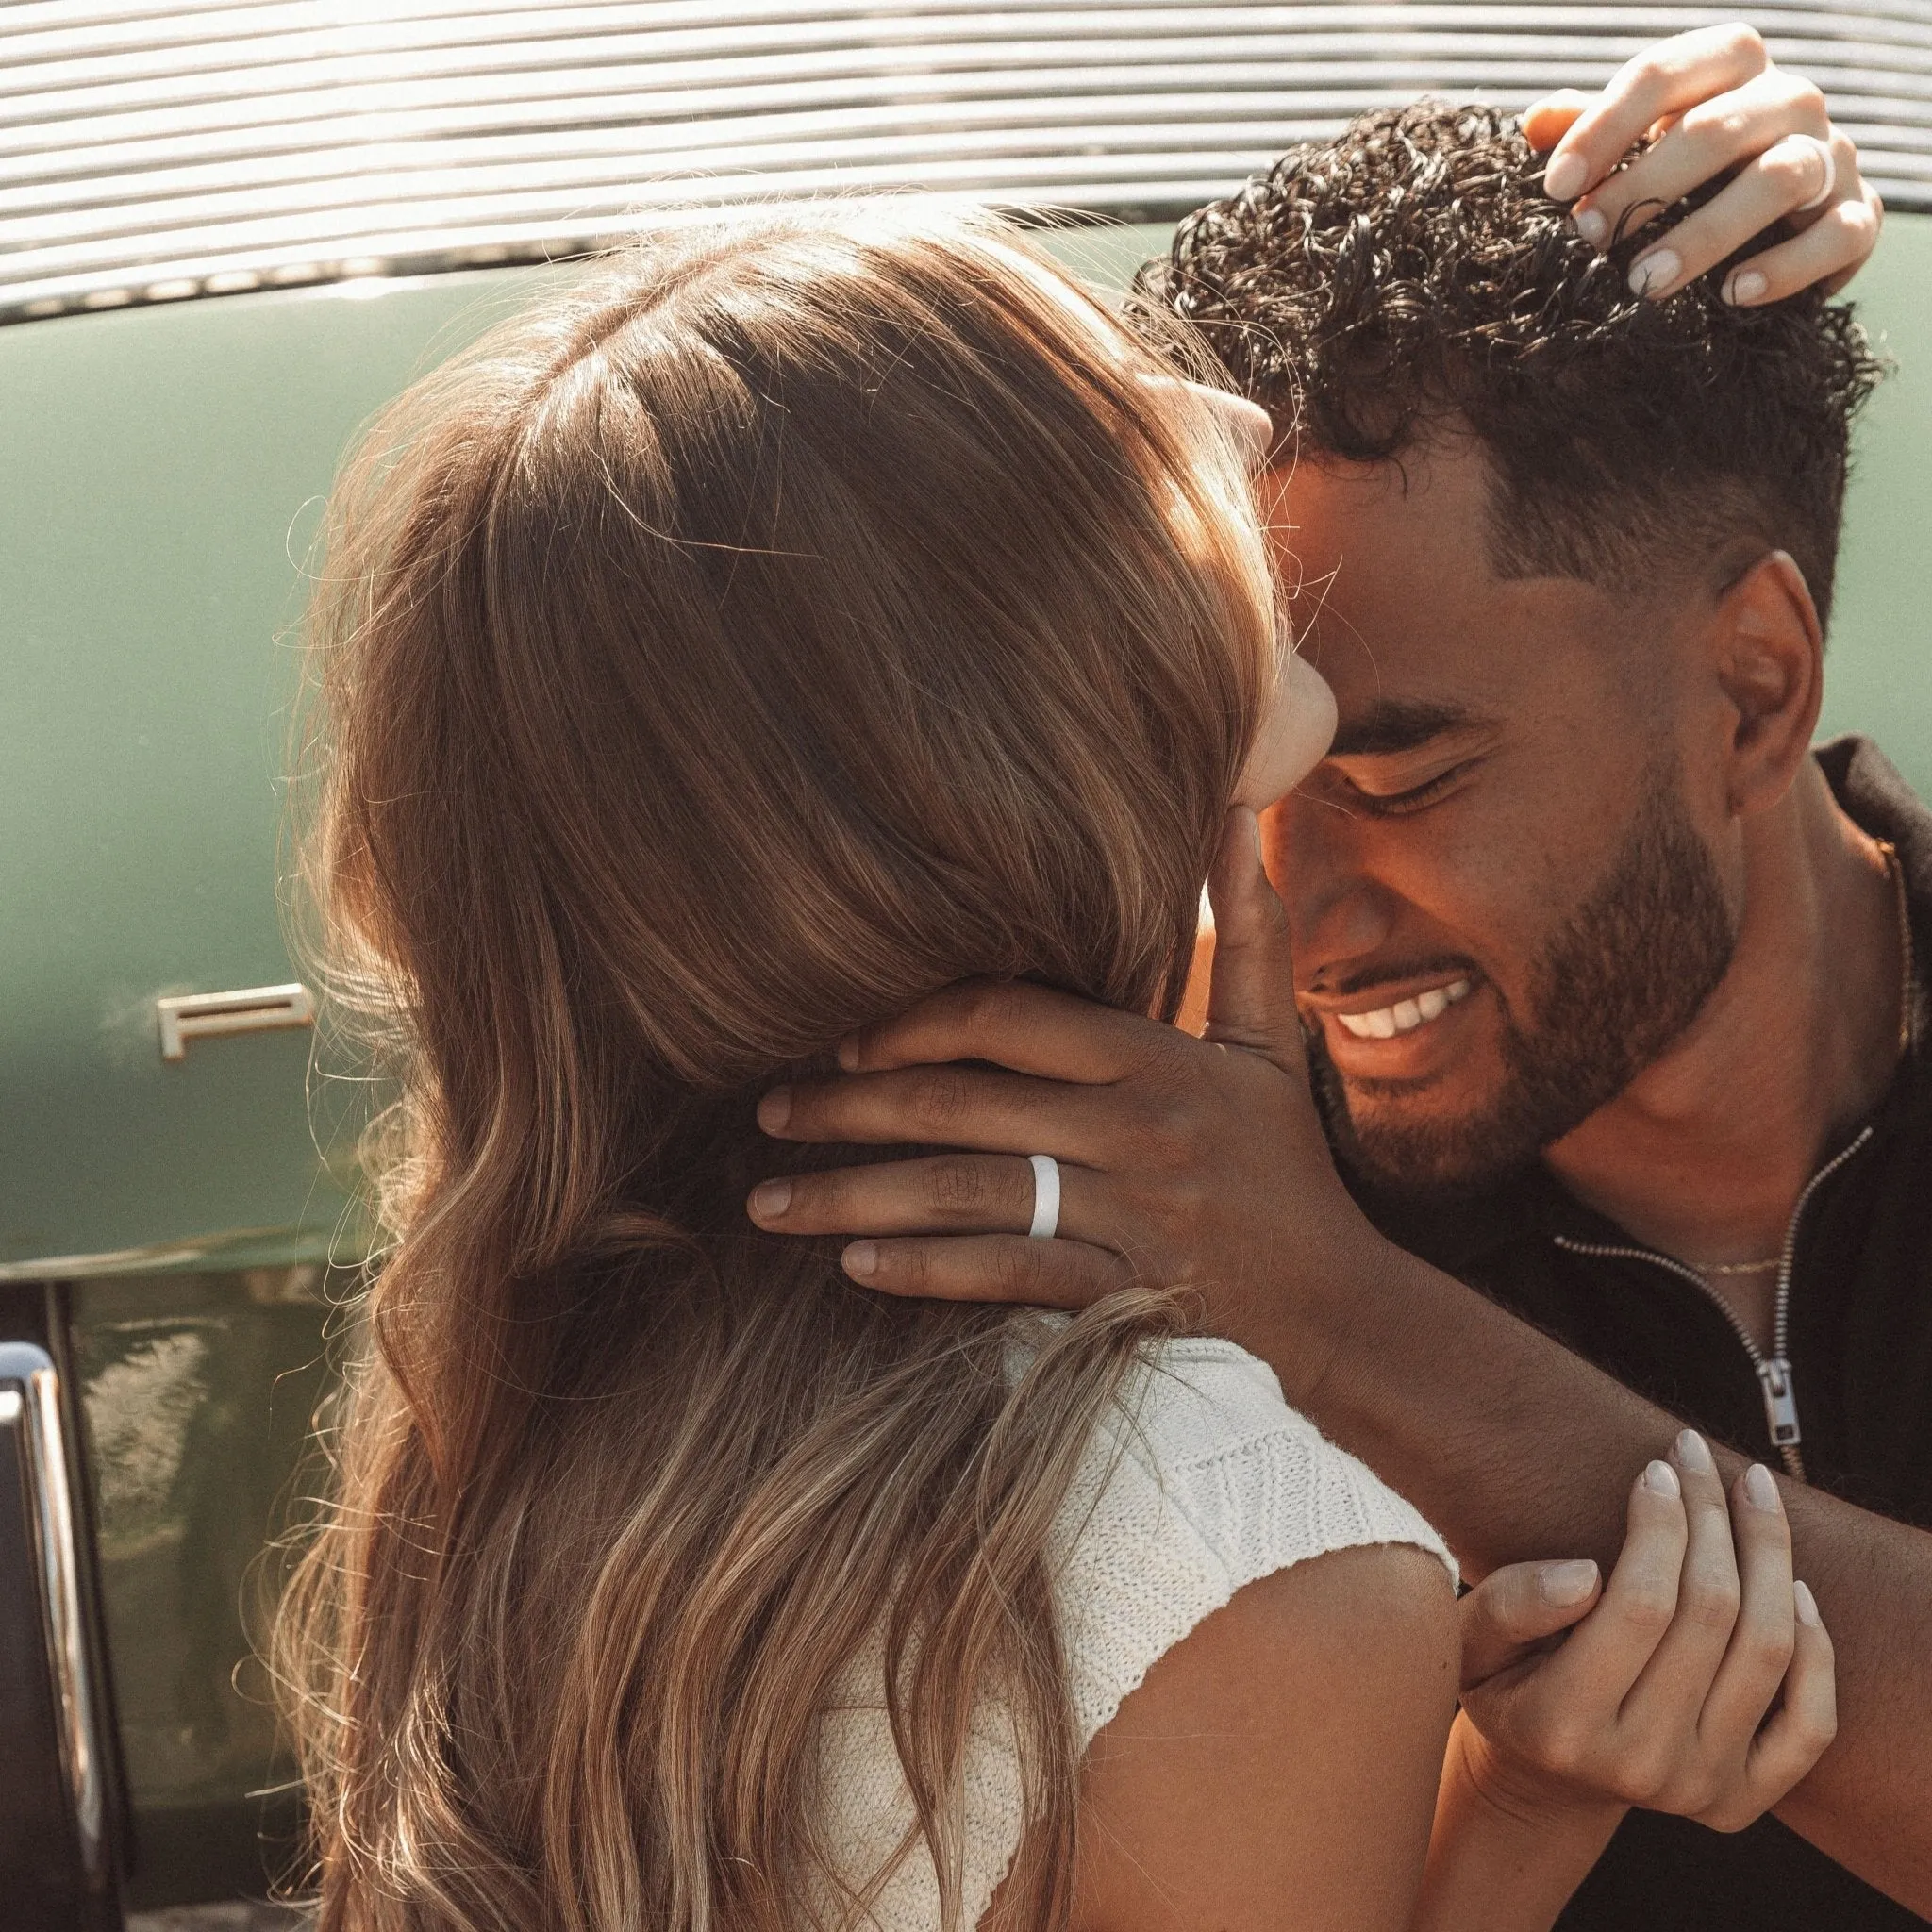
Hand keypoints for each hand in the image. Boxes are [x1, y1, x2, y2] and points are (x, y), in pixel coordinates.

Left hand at [745, 811, 1382, 1398]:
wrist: (1345, 1317)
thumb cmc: (1286, 1174)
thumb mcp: (1269, 1046)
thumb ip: (1250, 932)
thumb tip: (1239, 813)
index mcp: (1159, 1059)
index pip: (1010, 1016)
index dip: (914, 1019)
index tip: (843, 1035)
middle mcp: (1140, 1131)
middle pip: (963, 1103)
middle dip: (850, 1106)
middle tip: (769, 1111)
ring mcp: (1131, 1217)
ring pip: (968, 1192)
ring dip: (854, 1195)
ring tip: (769, 1202)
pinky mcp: (1124, 1296)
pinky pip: (1006, 1276)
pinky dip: (926, 1269)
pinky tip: (854, 1266)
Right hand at [1451, 1430, 1836, 1833]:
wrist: (1551, 1774)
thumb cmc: (1507, 1680)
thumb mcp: (1473, 1638)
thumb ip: (1514, 1603)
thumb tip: (1585, 1574)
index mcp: (1564, 1724)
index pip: (1640, 1604)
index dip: (1659, 1525)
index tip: (1656, 1468)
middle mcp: (1641, 1765)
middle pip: (1711, 1616)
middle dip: (1711, 1516)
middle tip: (1696, 1456)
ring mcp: (1700, 1786)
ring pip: (1766, 1653)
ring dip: (1768, 1554)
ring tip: (1751, 1490)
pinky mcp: (1746, 1800)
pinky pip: (1808, 1721)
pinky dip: (1815, 1646)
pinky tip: (1793, 1584)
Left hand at [1524, 23, 1880, 303]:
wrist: (1787, 216)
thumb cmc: (1693, 173)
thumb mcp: (1642, 141)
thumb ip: (1592, 127)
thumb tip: (1534, 122)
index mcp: (1729, 69)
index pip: (1664, 73)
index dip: (1604, 127)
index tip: (1556, 188)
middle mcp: (1788, 100)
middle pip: (1720, 127)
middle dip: (1646, 185)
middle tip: (1589, 237)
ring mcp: (1832, 155)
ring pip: (1782, 177)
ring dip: (1707, 232)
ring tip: (1644, 284)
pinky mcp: (1858, 215)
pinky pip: (1838, 234)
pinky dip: (1787, 267)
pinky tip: (1732, 295)